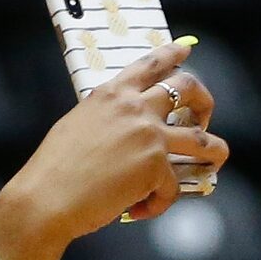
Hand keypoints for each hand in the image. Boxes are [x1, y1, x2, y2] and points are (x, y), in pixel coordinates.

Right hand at [0, 44, 227, 259]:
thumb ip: (106, 119)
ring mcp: (150, 135)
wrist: (46, 199)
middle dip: (204, 103)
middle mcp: (135, 107)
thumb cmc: (53, 171)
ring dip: (214, 154)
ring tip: (212, 165)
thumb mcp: (77, 126)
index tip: (186, 49)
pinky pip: (173, 187)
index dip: (172, 54)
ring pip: (203, 141)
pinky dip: (160, 202)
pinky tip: (141, 210)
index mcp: (112, 93)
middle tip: (203, 119)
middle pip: (189, 89)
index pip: (150, 63)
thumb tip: (124, 134)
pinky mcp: (156, 166)